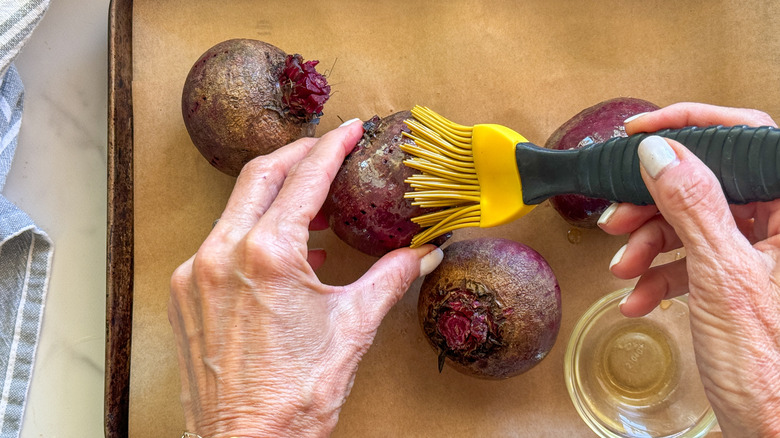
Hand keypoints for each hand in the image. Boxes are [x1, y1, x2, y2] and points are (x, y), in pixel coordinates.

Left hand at [168, 119, 442, 437]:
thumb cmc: (296, 395)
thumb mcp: (353, 328)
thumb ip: (390, 279)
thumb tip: (424, 253)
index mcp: (267, 254)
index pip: (305, 179)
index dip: (333, 148)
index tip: (351, 130)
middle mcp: (221, 254)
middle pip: (259, 176)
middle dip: (297, 156)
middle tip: (328, 150)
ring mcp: (195, 274)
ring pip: (236, 209)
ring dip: (275, 197)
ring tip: (313, 206)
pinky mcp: (185, 295)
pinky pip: (220, 244)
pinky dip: (253, 233)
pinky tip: (286, 253)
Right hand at [597, 103, 779, 436]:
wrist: (774, 427)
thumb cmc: (772, 368)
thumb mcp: (724, 277)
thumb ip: (694, 208)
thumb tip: (662, 154)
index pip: (748, 137)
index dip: (692, 125)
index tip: (643, 132)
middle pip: (708, 183)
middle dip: (653, 203)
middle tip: (618, 217)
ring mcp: (761, 253)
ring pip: (693, 223)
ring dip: (649, 244)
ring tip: (623, 267)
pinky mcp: (740, 279)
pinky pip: (692, 259)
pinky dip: (660, 274)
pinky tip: (639, 296)